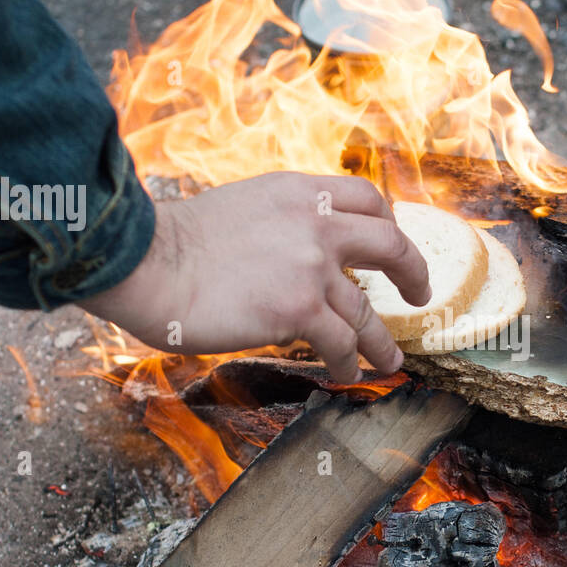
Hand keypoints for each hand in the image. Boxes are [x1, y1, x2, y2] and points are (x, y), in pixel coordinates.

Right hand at [79, 173, 430, 381]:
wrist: (146, 261)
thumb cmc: (173, 243)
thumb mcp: (240, 207)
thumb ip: (279, 222)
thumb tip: (291, 251)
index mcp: (300, 192)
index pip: (367, 198)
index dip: (388, 224)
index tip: (392, 244)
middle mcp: (316, 223)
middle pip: (391, 245)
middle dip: (414, 273)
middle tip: (420, 295)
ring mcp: (313, 266)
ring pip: (368, 310)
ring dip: (382, 341)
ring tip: (391, 360)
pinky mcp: (300, 308)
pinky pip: (341, 342)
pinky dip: (349, 362)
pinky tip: (346, 374)